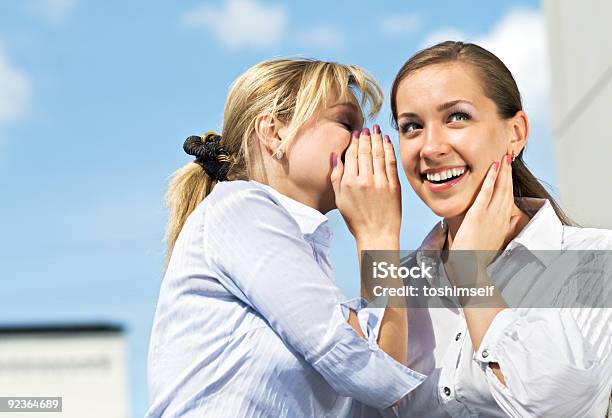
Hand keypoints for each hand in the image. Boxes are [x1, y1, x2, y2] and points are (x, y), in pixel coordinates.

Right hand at [330, 125, 400, 246]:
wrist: (377, 234)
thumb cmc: (356, 219)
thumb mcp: (340, 199)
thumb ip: (336, 176)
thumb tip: (335, 156)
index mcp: (349, 183)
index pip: (351, 155)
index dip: (354, 142)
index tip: (356, 133)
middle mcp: (364, 180)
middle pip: (365, 152)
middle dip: (366, 137)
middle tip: (367, 128)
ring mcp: (380, 182)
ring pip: (378, 154)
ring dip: (377, 139)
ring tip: (376, 129)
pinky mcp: (393, 186)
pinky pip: (390, 163)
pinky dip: (389, 149)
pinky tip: (387, 141)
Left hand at [450, 154, 520, 267]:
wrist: (471, 269)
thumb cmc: (479, 257)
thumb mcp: (495, 241)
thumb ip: (505, 229)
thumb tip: (516, 218)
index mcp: (504, 223)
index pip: (509, 197)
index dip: (509, 182)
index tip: (509, 170)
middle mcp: (500, 217)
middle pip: (507, 189)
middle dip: (508, 172)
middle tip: (508, 156)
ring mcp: (490, 215)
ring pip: (500, 188)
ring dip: (502, 171)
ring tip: (503, 157)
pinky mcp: (478, 215)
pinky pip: (486, 193)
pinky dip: (490, 179)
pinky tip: (492, 168)